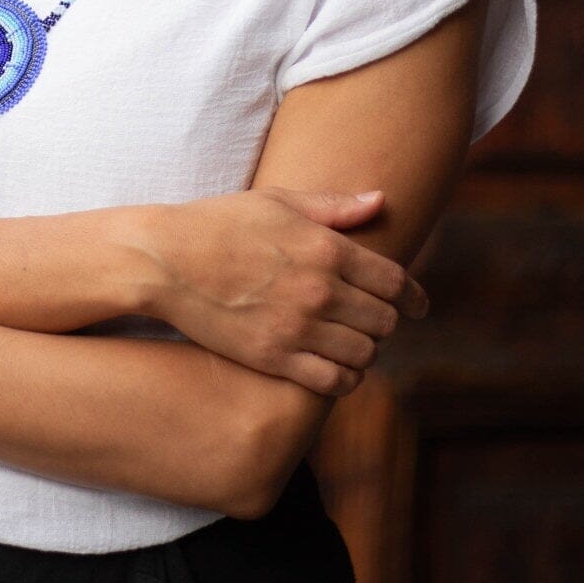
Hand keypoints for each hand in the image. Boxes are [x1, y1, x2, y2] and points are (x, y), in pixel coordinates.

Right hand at [133, 187, 428, 396]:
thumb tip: (381, 200)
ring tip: (353, 345)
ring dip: (366, 351)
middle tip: (373, 322)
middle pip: (385, 320)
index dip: (414, 297)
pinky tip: (336, 369)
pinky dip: (345, 379)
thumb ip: (335, 206)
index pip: (396, 281)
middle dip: (385, 322)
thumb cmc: (219, 222)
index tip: (418, 307)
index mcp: (328, 247)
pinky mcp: (274, 357)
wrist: (165, 260)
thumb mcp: (278, 201)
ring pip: (365, 354)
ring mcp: (298, 326)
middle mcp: (321, 289)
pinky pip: (334, 382)